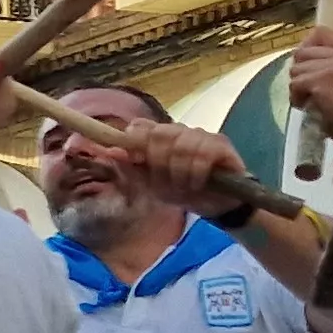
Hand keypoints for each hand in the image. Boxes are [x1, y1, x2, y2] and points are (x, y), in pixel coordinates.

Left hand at [101, 118, 247, 212]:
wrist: (215, 206)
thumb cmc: (181, 191)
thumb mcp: (151, 185)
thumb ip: (131, 167)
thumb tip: (110, 151)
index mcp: (159, 137)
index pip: (140, 126)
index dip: (134, 140)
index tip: (136, 160)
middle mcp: (179, 131)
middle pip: (159, 134)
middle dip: (159, 163)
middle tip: (167, 182)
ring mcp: (201, 135)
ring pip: (181, 145)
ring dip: (179, 172)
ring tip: (184, 186)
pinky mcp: (222, 145)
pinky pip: (204, 154)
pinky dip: (196, 173)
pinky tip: (198, 183)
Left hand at [289, 26, 332, 146]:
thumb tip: (304, 50)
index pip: (321, 32)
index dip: (308, 47)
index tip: (307, 63)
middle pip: (302, 52)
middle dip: (301, 72)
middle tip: (310, 90)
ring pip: (295, 69)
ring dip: (298, 87)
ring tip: (313, 101)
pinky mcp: (321, 80)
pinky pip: (294, 84)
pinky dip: (297, 98)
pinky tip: (309, 108)